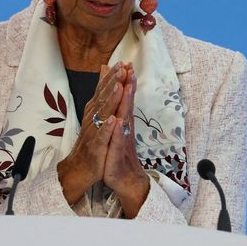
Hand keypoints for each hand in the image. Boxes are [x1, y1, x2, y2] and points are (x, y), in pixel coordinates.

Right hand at [56, 62, 127, 204]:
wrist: (80, 169)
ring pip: (102, 114)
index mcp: (95, 112)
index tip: (122, 62)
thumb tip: (104, 71)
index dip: (112, 77)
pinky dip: (107, 128)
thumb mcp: (97, 116)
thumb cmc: (91, 141)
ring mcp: (93, 133)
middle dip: (112, 82)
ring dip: (110, 100)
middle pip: (103, 98)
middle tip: (122, 67)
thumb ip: (101, 93)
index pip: (103, 91)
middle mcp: (92, 119)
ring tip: (118, 87)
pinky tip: (113, 120)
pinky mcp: (95, 148)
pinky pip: (101, 137)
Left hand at [103, 64, 149, 217]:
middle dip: (128, 86)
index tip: (126, 64)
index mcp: (122, 123)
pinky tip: (117, 121)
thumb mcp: (117, 132)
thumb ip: (118, 114)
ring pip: (124, 120)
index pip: (124, 100)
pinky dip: (117, 131)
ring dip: (126, 103)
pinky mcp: (117, 155)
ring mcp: (122, 142)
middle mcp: (124, 130)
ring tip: (126, 87)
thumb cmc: (119, 155)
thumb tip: (118, 96)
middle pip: (126, 105)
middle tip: (130, 69)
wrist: (126, 181)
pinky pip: (117, 142)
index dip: (125, 82)